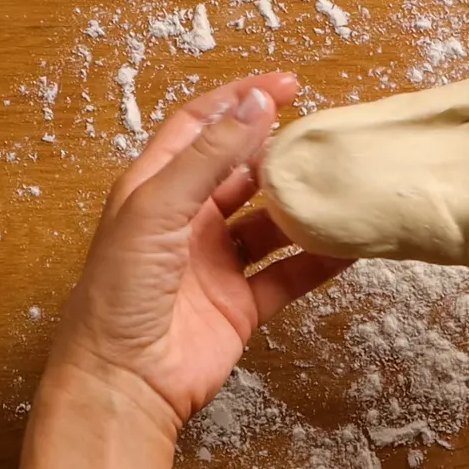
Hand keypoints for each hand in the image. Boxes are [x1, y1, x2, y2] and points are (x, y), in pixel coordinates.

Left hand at [50, 74, 350, 429]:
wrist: (123, 382)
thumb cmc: (119, 292)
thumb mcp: (159, 208)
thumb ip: (209, 156)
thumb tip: (255, 104)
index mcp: (155, 189)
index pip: (200, 126)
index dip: (240, 100)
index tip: (287, 85)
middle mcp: (187, 221)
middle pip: (240, 171)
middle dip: (279, 152)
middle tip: (323, 137)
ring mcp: (215, 263)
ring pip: (270, 222)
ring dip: (302, 206)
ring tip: (340, 186)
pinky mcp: (241, 304)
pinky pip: (288, 273)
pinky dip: (319, 261)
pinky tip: (349, 246)